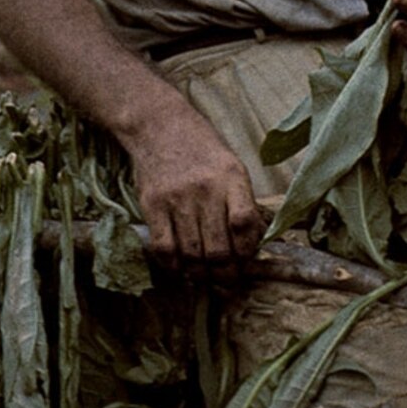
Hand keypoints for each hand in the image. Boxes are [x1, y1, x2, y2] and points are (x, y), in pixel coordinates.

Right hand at [128, 100, 265, 271]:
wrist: (158, 125)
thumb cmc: (201, 148)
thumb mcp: (231, 166)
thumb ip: (242, 201)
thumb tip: (254, 242)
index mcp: (231, 177)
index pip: (244, 224)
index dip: (247, 252)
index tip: (247, 261)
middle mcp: (205, 189)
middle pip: (218, 249)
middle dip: (226, 275)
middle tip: (229, 282)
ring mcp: (176, 198)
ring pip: (192, 254)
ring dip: (201, 275)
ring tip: (207, 278)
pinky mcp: (152, 205)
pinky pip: (164, 248)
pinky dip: (174, 266)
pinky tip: (181, 267)